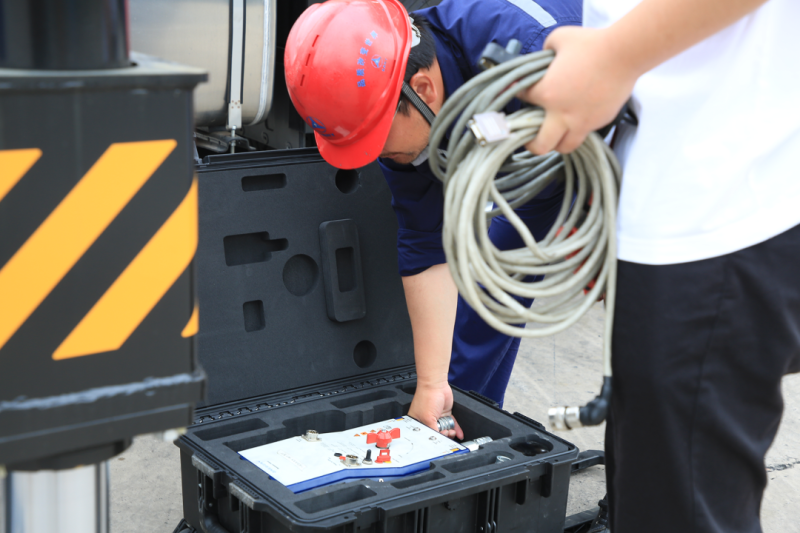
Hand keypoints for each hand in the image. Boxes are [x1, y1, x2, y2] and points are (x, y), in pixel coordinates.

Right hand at [408, 382, 463, 439]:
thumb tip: (438, 440)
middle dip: (443, 435)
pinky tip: (458, 433)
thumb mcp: (428, 419)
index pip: (427, 435)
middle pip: (436, 432)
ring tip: (452, 433)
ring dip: (450, 433)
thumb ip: (433, 430)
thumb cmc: (427, 397)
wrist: (436, 384)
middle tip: (446, 433)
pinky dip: (456, 428)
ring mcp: (437, 416)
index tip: (440, 440)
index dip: (434, 438)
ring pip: (445, 428)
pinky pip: (451, 422)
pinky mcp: (445, 412)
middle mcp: (427, 420)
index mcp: (418, 422)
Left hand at [520, 26, 638, 154]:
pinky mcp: (599, 122)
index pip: (523, 101)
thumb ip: (544, 50)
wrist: (624, 53)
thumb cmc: (591, 44)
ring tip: (553, 133)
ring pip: (564, 147)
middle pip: (540, 145)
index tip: (520, 91)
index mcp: (547, 93)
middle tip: (529, 134)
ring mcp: (582, 121)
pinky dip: (576, 131)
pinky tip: (575, 119)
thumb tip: (543, 57)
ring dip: (555, 143)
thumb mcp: (559, 38)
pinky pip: (583, 134)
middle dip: (531, 143)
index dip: (518, 94)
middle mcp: (561, 114)